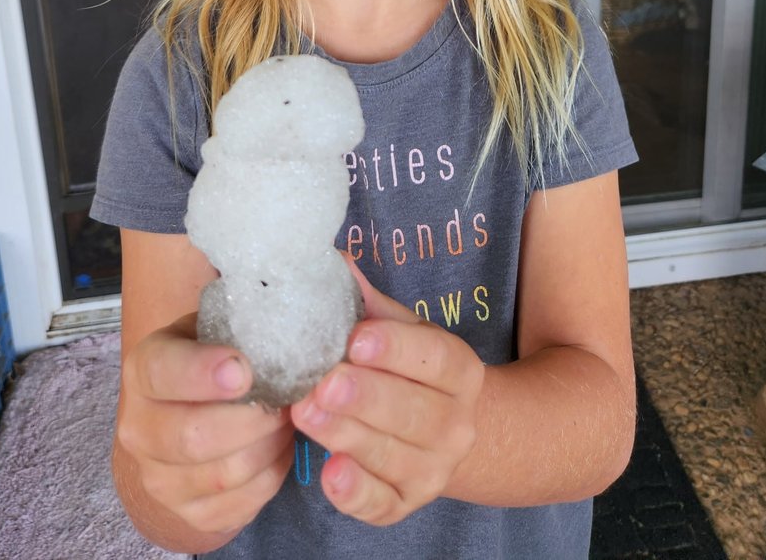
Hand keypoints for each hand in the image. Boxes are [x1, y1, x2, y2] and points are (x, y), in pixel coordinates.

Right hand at [117, 313, 294, 541]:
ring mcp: (159, 478)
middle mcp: (139, 428)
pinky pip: (240, 505)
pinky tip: (278, 449)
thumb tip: (283, 311)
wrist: (185, 417)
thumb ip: (238, 322)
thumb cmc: (212, 359)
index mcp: (143, 369)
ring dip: (269, 447)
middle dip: (252, 420)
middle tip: (286, 402)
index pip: (163, 371)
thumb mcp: (215, 328)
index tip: (243, 370)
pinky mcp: (187, 514)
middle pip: (193, 437)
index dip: (202, 372)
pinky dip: (271, 476)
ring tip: (287, 422)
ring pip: (224, 476)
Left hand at [290, 264, 484, 525]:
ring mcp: (434, 469)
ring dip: (347, 436)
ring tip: (305, 413)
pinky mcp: (406, 504)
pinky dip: (356, 494)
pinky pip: (382, 504)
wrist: (446, 432)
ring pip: (392, 456)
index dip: (396, 349)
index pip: (434, 357)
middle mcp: (457, 423)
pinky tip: (330, 474)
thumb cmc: (410, 371)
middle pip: (414, 411)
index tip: (356, 339)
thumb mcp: (401, 331)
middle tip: (323, 381)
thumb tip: (334, 261)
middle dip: (365, 397)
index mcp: (459, 369)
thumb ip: (369, 303)